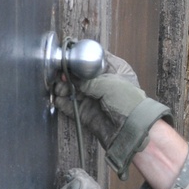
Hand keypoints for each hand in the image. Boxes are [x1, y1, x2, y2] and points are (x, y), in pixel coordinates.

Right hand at [54, 52, 170, 177]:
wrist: (131, 130)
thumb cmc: (128, 103)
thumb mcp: (107, 83)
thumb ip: (87, 79)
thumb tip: (71, 76)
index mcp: (113, 70)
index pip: (93, 59)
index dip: (80, 58)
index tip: (67, 58)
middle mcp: (102, 83)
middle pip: (79, 75)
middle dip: (67, 75)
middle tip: (59, 76)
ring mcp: (93, 98)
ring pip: (73, 89)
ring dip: (63, 88)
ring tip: (58, 89)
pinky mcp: (86, 113)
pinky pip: (70, 105)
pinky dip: (62, 102)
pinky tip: (57, 99)